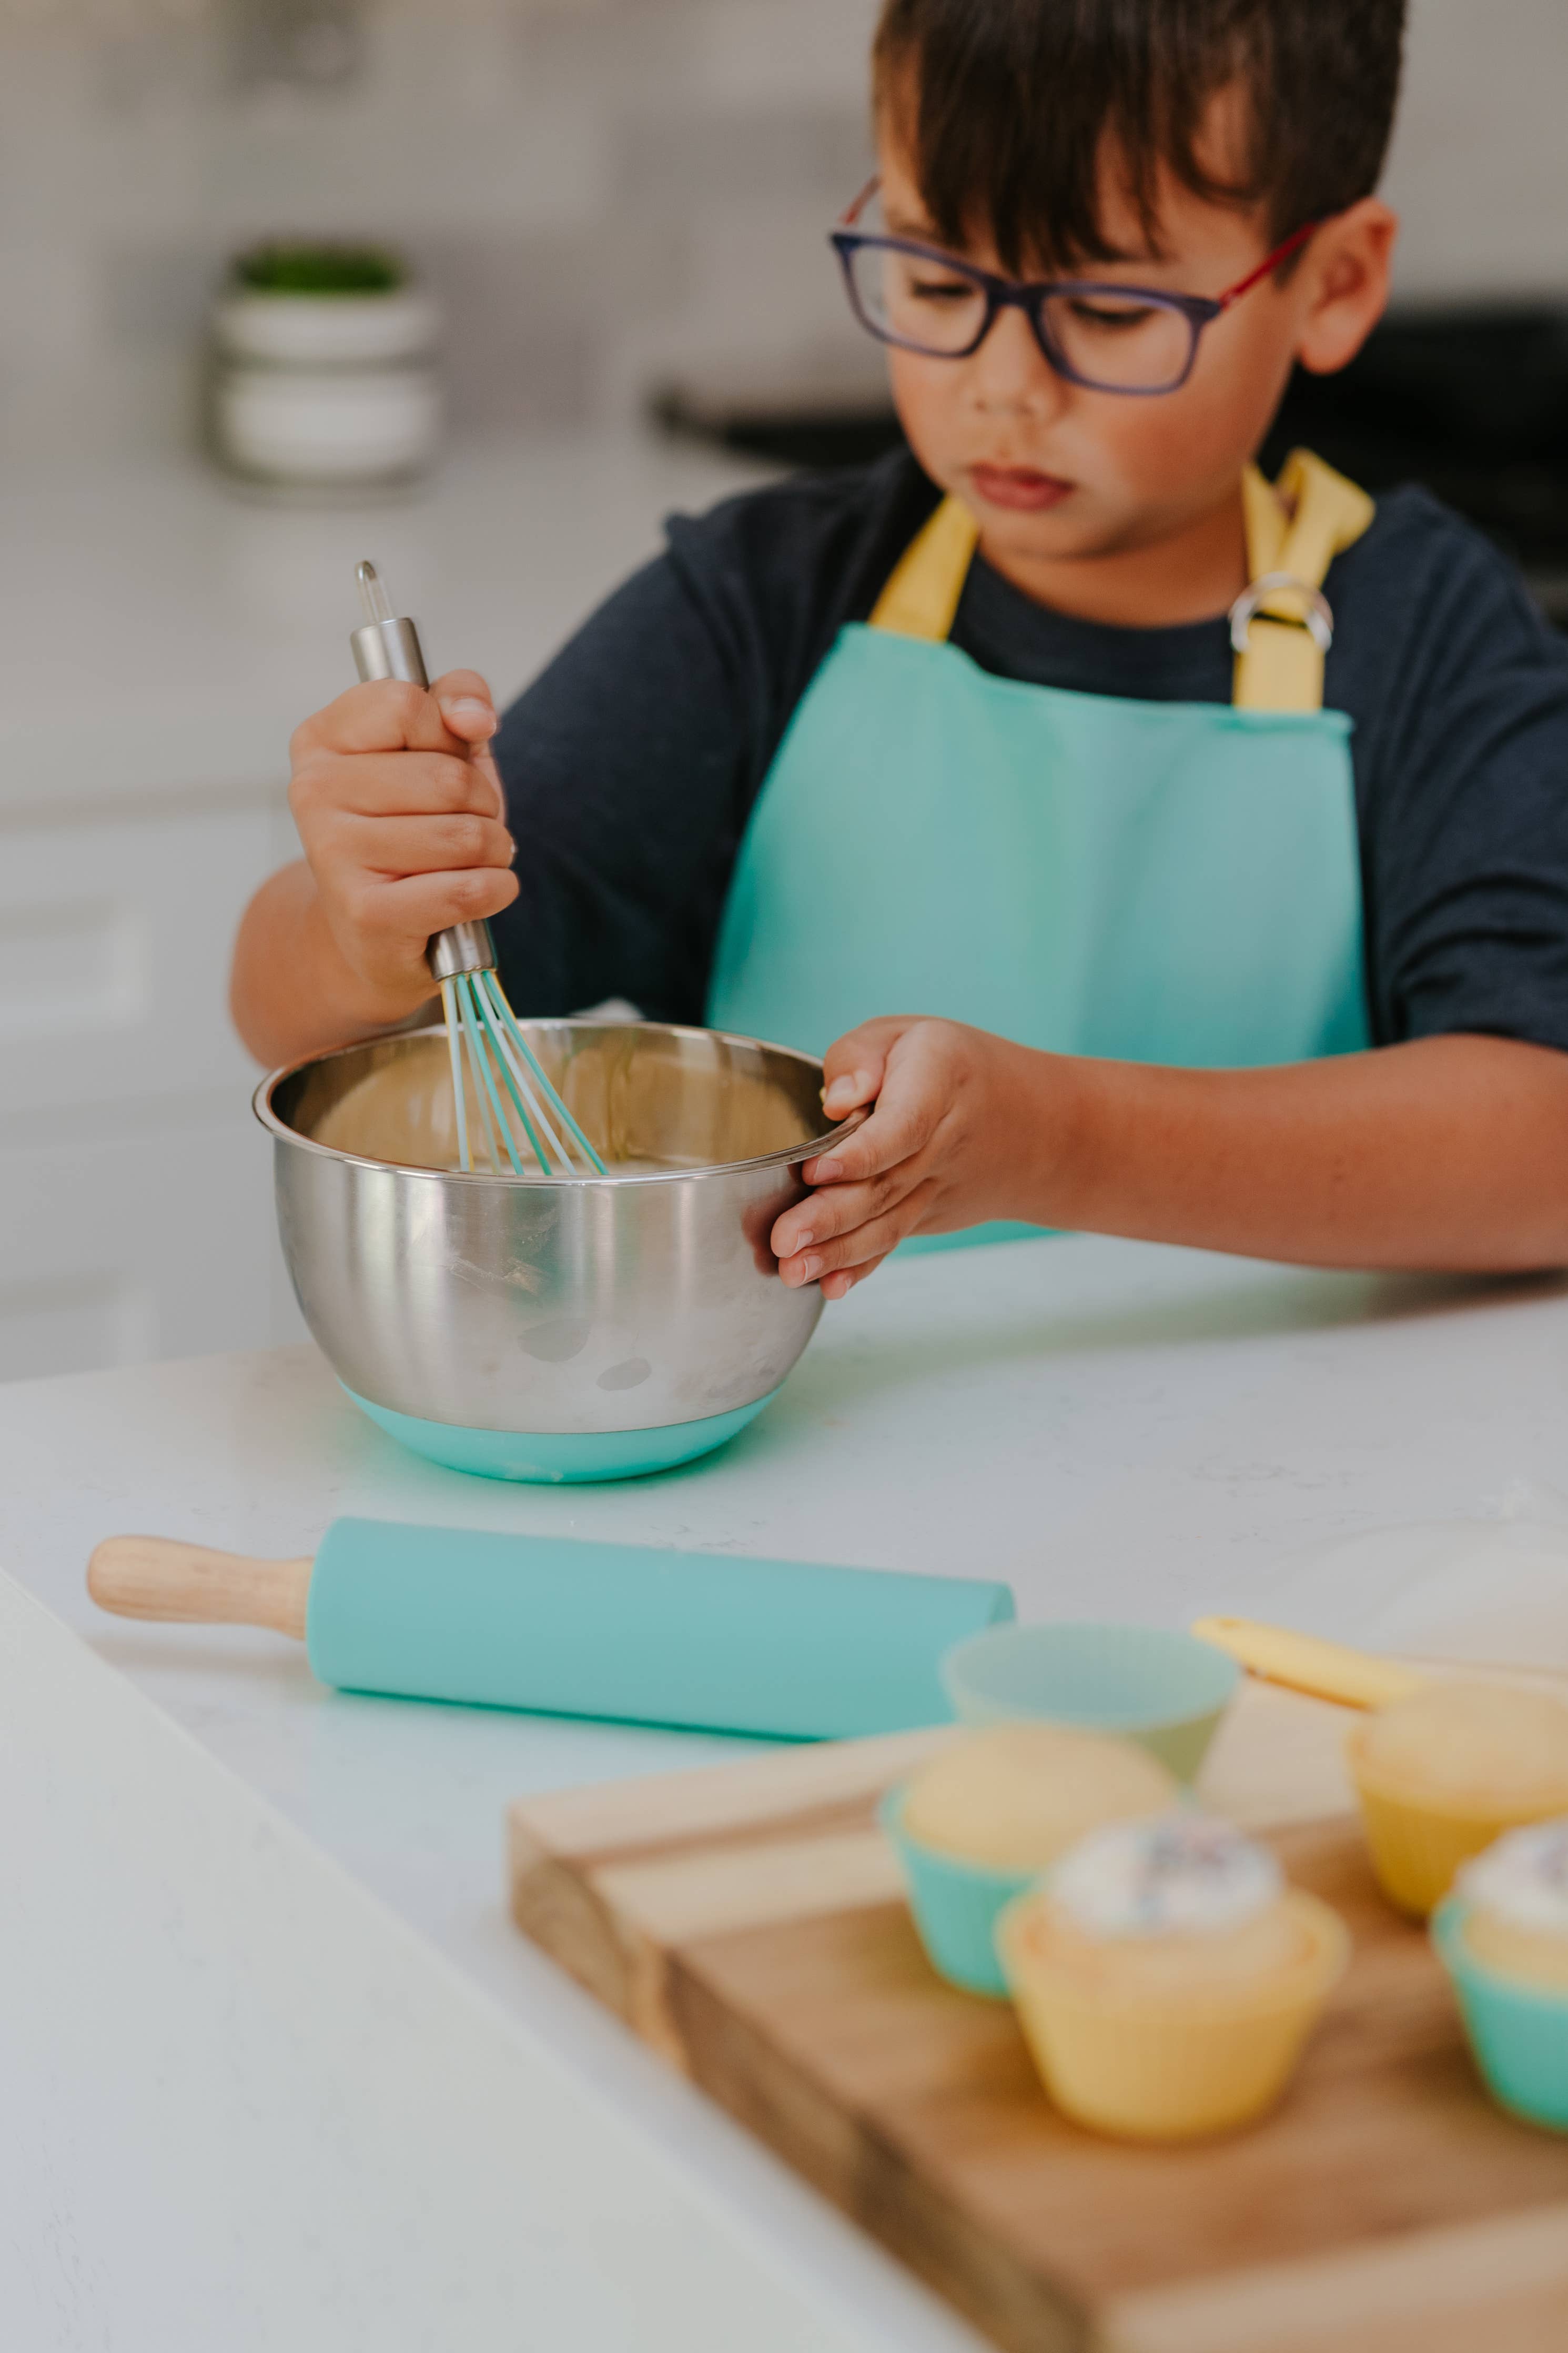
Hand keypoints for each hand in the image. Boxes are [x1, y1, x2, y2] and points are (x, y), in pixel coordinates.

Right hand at [286, 668, 517, 1025]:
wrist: (374, 931)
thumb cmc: (410, 829)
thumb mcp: (437, 748)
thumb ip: (457, 701)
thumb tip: (473, 716)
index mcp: (323, 739)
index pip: (406, 704)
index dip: (450, 734)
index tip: (446, 758)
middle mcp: (314, 791)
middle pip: (448, 777)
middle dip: (483, 804)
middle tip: (463, 824)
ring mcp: (333, 853)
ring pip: (466, 834)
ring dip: (493, 850)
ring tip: (467, 861)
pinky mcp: (365, 912)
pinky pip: (467, 889)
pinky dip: (495, 890)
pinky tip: (478, 892)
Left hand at [770, 1017, 1060, 1298]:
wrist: (1034, 1124)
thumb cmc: (951, 1067)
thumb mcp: (907, 1034)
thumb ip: (861, 1056)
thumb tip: (837, 1100)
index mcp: (938, 1083)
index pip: (902, 1127)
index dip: (860, 1154)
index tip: (815, 1171)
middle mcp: (942, 1142)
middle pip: (886, 1185)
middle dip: (831, 1217)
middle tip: (784, 1241)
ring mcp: (938, 1187)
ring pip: (888, 1223)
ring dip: (838, 1251)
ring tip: (792, 1270)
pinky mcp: (928, 1214)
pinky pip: (894, 1239)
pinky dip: (862, 1266)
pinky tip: (832, 1286)